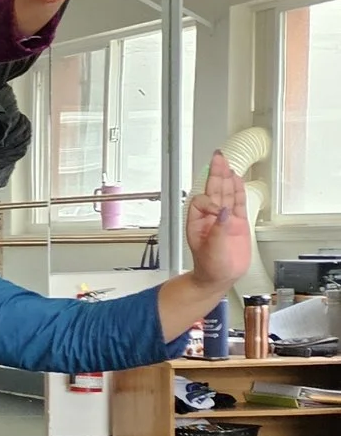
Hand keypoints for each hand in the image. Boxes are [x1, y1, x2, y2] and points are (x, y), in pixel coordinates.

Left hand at [186, 149, 250, 290]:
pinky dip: (237, 191)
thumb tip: (223, 212)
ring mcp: (224, 219)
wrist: (219, 278)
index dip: (210, 202)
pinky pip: (237, 203)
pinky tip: (237, 179)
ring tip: (226, 162)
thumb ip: (218, 230)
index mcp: (197, 222)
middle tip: (218, 157)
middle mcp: (210, 218)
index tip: (219, 211)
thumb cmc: (210, 267)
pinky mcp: (237, 223)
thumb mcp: (212, 249)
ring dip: (226, 178)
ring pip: (225, 194)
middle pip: (213, 191)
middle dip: (215, 174)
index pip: (202, 202)